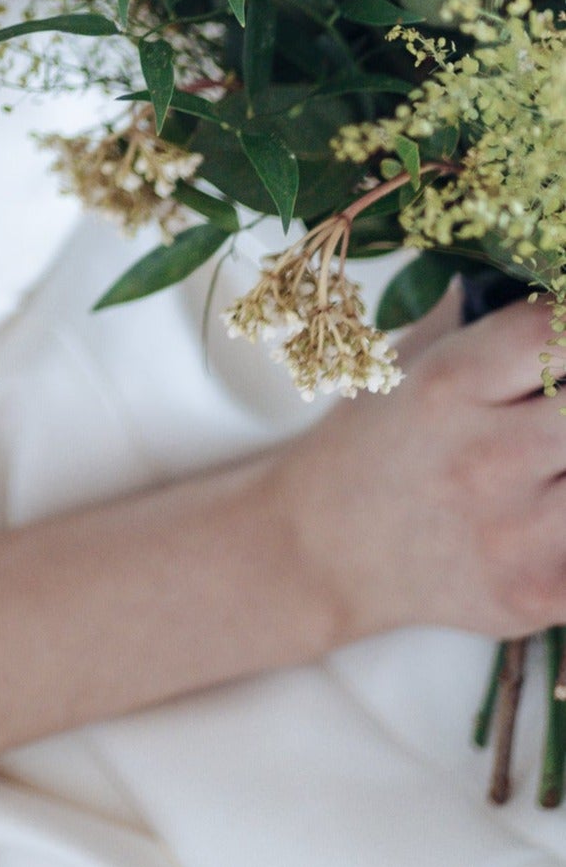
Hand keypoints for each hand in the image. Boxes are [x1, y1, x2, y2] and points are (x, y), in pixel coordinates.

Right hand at [272, 294, 565, 647]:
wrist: (324, 549)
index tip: (562, 334)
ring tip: (554, 454)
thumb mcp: (407, 361)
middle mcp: (484, 458)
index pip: (554, 332)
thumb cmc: (374, 443)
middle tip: (556, 401)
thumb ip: (478, 315)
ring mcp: (517, 534)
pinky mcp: (541, 594)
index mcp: (447, 387)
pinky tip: (552, 500)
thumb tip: (545, 272)